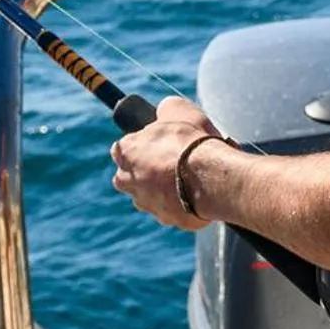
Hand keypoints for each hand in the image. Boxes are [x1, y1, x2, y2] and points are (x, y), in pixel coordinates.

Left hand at [109, 96, 223, 231]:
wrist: (208, 177)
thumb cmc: (190, 142)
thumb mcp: (178, 109)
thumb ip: (165, 109)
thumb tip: (164, 110)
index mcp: (126, 151)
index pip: (122, 148)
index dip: (140, 144)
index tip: (157, 142)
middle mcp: (129, 180)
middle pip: (129, 176)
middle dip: (145, 170)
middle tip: (170, 161)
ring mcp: (146, 203)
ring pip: (149, 196)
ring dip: (162, 189)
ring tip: (188, 178)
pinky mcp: (166, 219)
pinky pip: (172, 210)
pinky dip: (181, 203)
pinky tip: (197, 193)